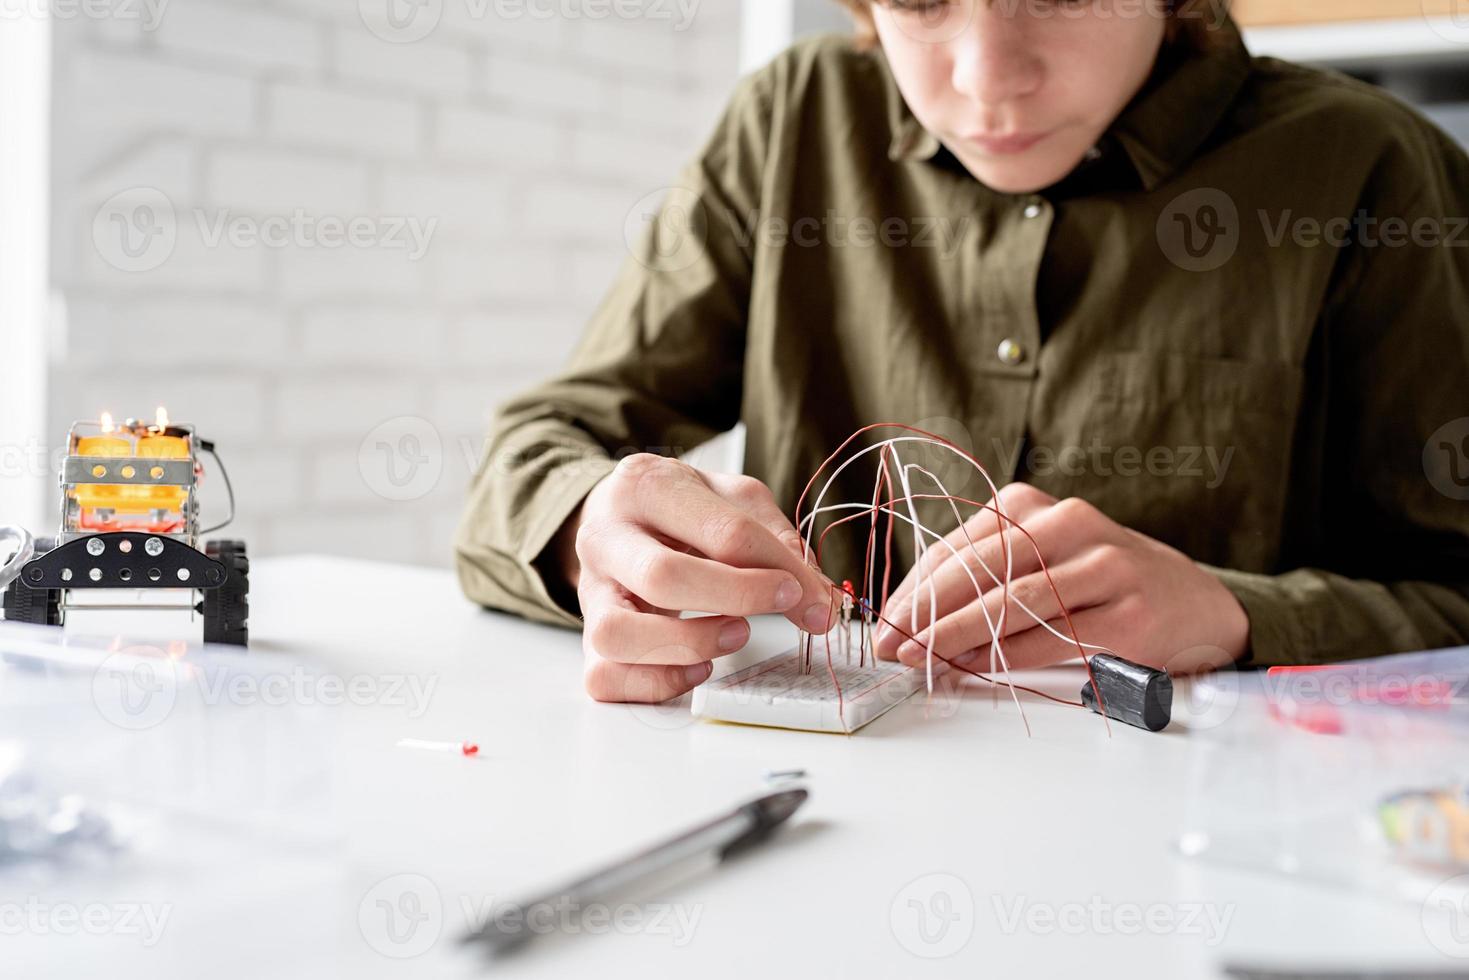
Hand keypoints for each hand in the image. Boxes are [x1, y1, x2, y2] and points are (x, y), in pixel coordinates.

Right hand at [568, 454, 835, 702]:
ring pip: (617, 633)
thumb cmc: (679, 509)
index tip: (811, 596)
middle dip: (737, 598)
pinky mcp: (586, 637)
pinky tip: (697, 668)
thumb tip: (821, 599)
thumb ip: (776, 540)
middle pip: (663, 577)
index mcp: (646, 486)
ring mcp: (589, 590)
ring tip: (735, 636)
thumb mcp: (732, 499)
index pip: (722, 531)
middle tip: (781, 605)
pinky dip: (656, 683)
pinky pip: (603, 676)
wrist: (616, 515)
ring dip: (687, 644)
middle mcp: (606, 536)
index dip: (778, 568)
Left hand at [872, 483, 1248, 674]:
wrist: (1195, 601)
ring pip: (1013, 601)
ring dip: (957, 636)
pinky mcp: (1130, 613)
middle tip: (890, 646)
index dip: (914, 589)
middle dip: (926, 613)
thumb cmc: (1098, 583)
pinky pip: (1052, 636)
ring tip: (921, 660)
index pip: (957, 547)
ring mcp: (1105, 566)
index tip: (883, 623)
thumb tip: (910, 617)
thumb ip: (983, 577)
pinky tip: (973, 670)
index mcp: (1033, 506)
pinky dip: (1006, 656)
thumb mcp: (1039, 559)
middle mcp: (1069, 525)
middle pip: (979, 570)